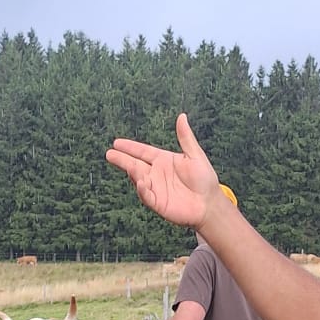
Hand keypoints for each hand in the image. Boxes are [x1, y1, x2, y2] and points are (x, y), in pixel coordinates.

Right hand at [107, 113, 220, 228]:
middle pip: (135, 165)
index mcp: (163, 160)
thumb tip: (181, 116)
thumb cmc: (204, 179)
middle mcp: (156, 174)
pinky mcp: (158, 203)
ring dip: (132, 173)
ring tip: (127, 165)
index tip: (117, 142)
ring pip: (139, 179)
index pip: (143, 152)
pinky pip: (147, 196)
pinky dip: (143, 190)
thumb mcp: (195, 155)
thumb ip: (185, 137)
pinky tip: (141, 182)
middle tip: (109, 154)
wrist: (209, 203)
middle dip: (122, 160)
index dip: (130, 147)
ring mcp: (156, 189)